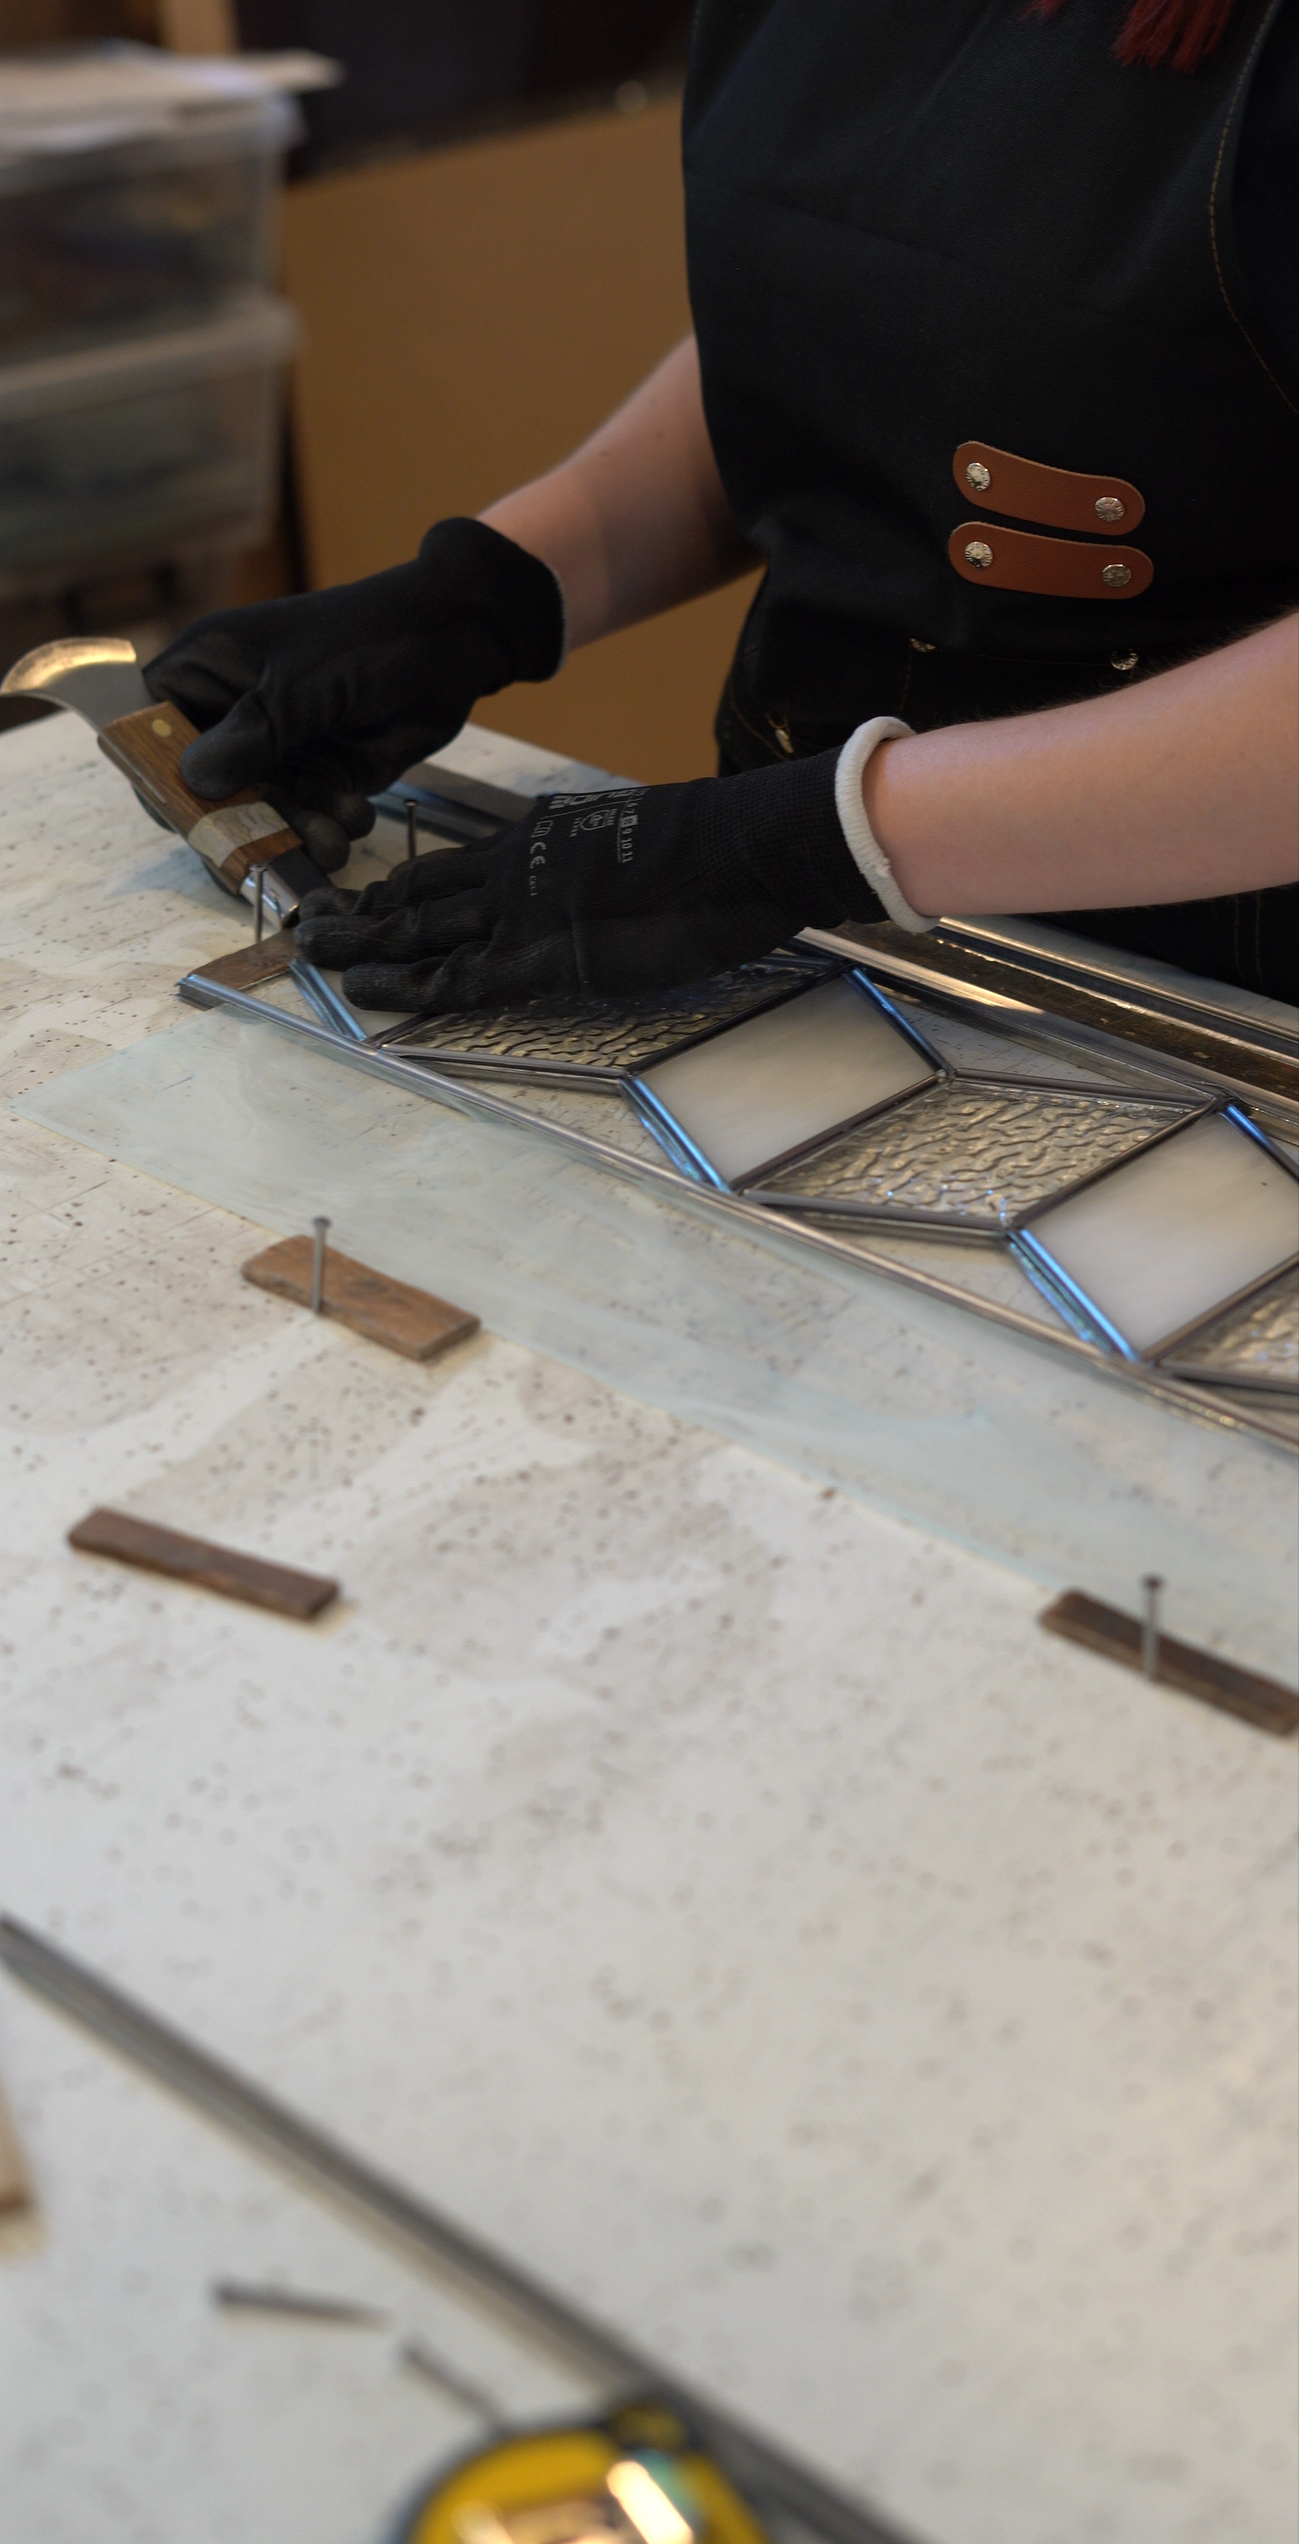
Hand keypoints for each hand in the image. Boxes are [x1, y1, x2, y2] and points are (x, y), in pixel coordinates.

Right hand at [143, 519, 563, 870]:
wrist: (452, 644)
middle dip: (243, 825)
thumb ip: (251, 735)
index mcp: (206, 670)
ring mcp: (278, 747)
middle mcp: (233, 712)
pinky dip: (329, 827)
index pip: (152, 731)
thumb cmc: (367, 638)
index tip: (195, 818)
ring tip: (333, 835)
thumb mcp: (302, 686)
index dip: (164, 780)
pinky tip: (355, 814)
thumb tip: (194, 781)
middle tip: (270, 854)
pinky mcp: (321, 773)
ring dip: (294, 833)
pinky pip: (308, 818)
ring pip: (262, 814)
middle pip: (208, 790)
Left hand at [293, 750, 884, 1008]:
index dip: (399, 890)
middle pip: (416, 896)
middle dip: (359, 913)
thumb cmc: (710, 853)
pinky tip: (361, 992)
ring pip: (418, 932)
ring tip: (311, 954)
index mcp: (537, 842)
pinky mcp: (541, 957)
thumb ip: (596, 874)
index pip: (448, 869)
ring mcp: (521, 913)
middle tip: (309, 927)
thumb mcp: (637, 854)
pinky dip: (405, 986)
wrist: (741, 848)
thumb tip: (592, 889)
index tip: (360, 901)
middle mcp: (514, 872)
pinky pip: (457, 978)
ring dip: (361, 944)